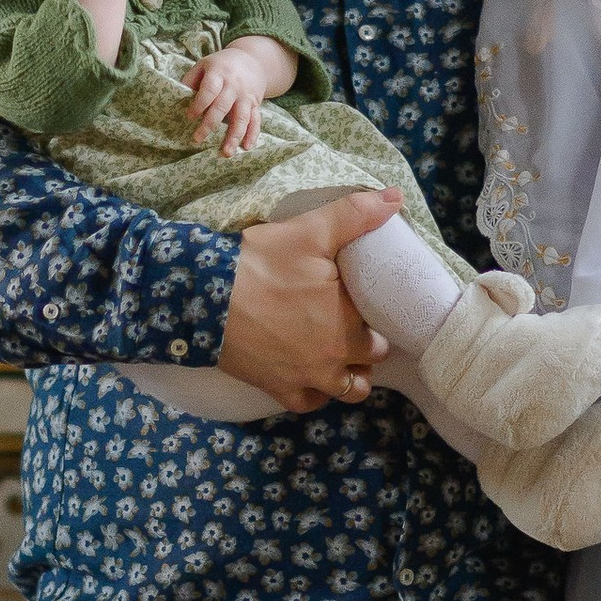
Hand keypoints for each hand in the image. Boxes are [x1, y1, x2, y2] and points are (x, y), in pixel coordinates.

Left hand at [189, 44, 269, 152]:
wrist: (253, 60)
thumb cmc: (221, 65)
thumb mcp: (204, 65)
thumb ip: (191, 80)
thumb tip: (177, 98)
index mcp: (219, 74)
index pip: (209, 90)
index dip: (199, 104)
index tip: (189, 117)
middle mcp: (234, 86)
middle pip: (222, 107)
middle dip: (210, 124)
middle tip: (197, 139)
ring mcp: (246, 96)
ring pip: (241, 118)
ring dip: (234, 136)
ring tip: (226, 153)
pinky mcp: (255, 104)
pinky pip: (255, 121)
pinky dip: (252, 134)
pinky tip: (246, 147)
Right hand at [217, 193, 396, 413]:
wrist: (204, 297)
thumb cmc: (261, 264)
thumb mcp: (311, 231)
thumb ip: (356, 215)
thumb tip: (395, 197)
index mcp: (348, 323)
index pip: (383, 331)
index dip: (378, 319)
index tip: (367, 307)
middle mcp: (333, 358)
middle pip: (369, 362)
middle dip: (367, 347)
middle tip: (354, 325)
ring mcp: (305, 378)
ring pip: (348, 391)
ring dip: (350, 377)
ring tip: (341, 356)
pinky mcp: (277, 388)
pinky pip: (308, 402)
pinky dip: (315, 393)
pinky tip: (311, 376)